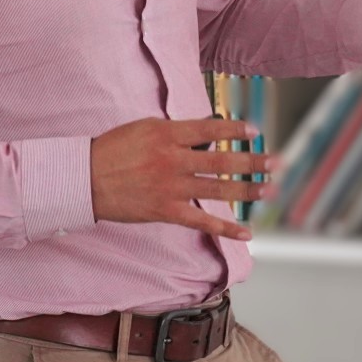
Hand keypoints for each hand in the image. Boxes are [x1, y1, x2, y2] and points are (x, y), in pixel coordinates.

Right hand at [90, 118, 278, 240]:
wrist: (85, 178)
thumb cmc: (112, 150)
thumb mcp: (143, 129)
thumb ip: (174, 133)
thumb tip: (205, 138)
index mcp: (167, 133)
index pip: (210, 129)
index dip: (235, 130)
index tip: (255, 131)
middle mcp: (173, 159)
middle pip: (222, 160)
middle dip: (252, 161)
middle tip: (276, 162)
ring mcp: (171, 186)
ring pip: (218, 189)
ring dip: (247, 190)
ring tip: (268, 189)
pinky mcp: (166, 210)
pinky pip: (202, 221)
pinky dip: (226, 228)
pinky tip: (246, 232)